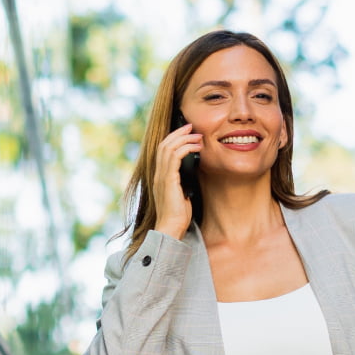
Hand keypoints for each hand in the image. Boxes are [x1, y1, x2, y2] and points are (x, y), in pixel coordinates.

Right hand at [152, 123, 201, 239]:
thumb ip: (183, 180)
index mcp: (160, 176)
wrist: (171, 228)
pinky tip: (197, 148)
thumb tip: (194, 169)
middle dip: (178, 133)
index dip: (174, 138)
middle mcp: (158, 174)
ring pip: (168, 148)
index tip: (187, 132)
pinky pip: (174, 157)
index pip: (162, 150)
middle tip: (191, 126)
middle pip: (164, 144)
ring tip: (197, 135)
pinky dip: (186, 148)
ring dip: (184, 138)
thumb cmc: (178, 215)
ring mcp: (161, 176)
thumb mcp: (182, 193)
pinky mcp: (168, 180)